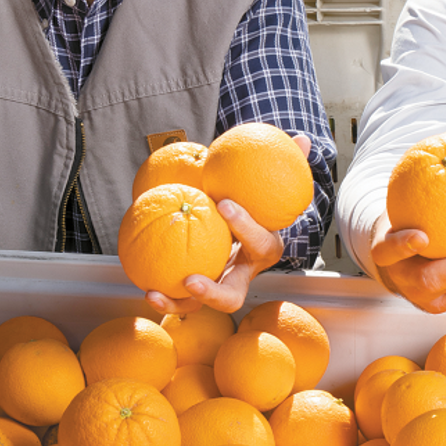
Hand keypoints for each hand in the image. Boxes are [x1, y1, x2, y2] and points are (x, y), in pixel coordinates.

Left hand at [146, 134, 311, 314]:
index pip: (259, 242)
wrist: (244, 228)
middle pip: (232, 296)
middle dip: (213, 293)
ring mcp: (218, 286)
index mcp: (263, 251)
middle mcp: (241, 276)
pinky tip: (143, 285)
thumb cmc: (256, 205)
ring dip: (177, 303)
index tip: (225, 203)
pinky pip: (180, 298)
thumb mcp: (271, 186)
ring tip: (153, 292)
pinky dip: (162, 297)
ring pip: (199, 306)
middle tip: (192, 280)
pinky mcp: (198, 289)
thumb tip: (302, 139)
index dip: (244, 225)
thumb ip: (289, 164)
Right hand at [371, 216, 445, 314]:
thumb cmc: (404, 225)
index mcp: (384, 255)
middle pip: (428, 280)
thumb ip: (417, 188)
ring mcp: (421, 297)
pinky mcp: (441, 304)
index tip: (422, 236)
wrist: (400, 261)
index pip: (389, 250)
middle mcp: (400, 281)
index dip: (404, 245)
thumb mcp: (401, 208)